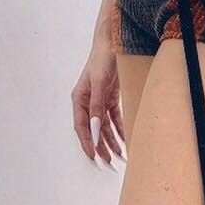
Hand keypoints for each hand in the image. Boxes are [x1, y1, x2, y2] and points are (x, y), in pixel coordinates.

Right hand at [72, 40, 126, 168]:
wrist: (114, 41)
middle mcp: (88, 101)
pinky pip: (114, 118)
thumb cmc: (102, 58)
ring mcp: (99, 100)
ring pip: (104, 126)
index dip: (87, 142)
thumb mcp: (98, 83)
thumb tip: (95, 128)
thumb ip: (96, 106)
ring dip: (110, 141)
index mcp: (79, 99)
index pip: (82, 126)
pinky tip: (124, 139)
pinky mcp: (110, 98)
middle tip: (108, 162)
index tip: (94, 156)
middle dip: (100, 146)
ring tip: (119, 156)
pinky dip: (119, 129)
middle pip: (93, 129)